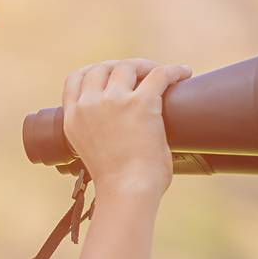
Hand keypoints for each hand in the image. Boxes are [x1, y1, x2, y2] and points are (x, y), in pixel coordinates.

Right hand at [61, 57, 191, 199]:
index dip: (92, 72)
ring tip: (159, 72)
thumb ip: (97, 136)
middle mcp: (89, 105)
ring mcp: (114, 101)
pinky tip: (184, 73)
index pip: (75, 79)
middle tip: (139, 74)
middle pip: (102, 67)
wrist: (126, 192)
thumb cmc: (115, 185)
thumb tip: (121, 133)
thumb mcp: (90, 154)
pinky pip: (159, 74)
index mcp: (73, 118)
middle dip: (120, 67)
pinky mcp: (141, 103)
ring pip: (128, 66)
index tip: (107, 74)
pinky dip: (174, 71)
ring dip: (144, 66)